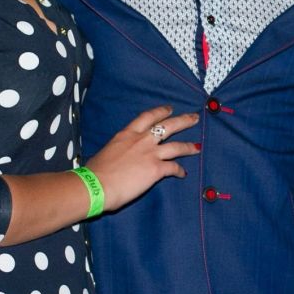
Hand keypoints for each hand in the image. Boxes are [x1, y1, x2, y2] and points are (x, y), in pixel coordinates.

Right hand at [85, 106, 200, 211]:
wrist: (95, 185)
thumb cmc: (95, 171)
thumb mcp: (107, 151)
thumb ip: (118, 149)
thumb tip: (119, 155)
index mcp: (127, 134)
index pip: (147, 117)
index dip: (161, 112)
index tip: (169, 109)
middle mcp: (142, 140)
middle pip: (168, 126)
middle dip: (183, 121)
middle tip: (194, 118)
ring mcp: (151, 154)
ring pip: (176, 146)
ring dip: (189, 146)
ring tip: (198, 147)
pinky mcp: (156, 169)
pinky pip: (173, 168)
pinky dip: (179, 171)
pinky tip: (183, 174)